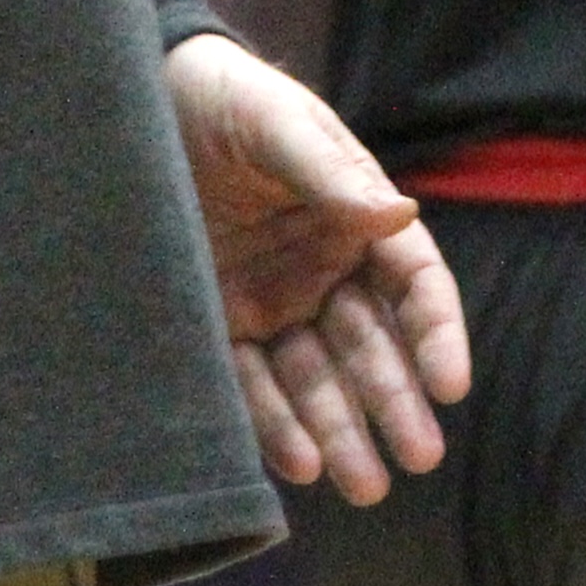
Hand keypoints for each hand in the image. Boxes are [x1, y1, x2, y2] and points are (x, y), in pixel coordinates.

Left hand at [164, 33, 469, 503]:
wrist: (134, 105)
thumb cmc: (225, 101)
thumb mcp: (277, 125)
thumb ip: (331, 173)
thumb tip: (399, 216)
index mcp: (356, 219)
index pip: (414, 285)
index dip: (436, 334)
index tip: (451, 384)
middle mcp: (322, 269)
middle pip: (371, 347)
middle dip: (396, 404)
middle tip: (421, 457)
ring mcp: (272, 302)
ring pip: (318, 381)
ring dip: (343, 432)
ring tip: (365, 485)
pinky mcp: (218, 325)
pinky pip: (251, 386)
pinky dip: (276, 427)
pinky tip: (301, 463)